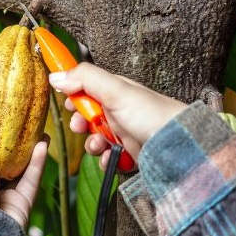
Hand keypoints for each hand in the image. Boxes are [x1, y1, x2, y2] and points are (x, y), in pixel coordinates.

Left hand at [0, 99, 48, 228]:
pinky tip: (44, 144)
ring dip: (29, 150)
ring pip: (19, 169)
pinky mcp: (21, 204)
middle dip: (12, 142)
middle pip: (0, 160)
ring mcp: (3, 197)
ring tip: (39, 129)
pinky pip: (30, 180)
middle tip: (22, 120)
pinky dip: (37, 163)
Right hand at [49, 63, 187, 168]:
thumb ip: (85, 78)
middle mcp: (119, 111)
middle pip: (87, 116)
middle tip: (82, 126)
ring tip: (100, 144)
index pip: (86, 89)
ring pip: (96, 139)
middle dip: (81, 123)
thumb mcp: (116, 90)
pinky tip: (112, 158)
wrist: (179, 146)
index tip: (69, 104)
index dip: (74, 96)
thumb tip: (56, 75)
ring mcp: (124, 133)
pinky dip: (106, 160)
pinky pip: (108, 158)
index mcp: (115, 91)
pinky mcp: (129, 154)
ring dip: (93, 144)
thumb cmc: (153, 114)